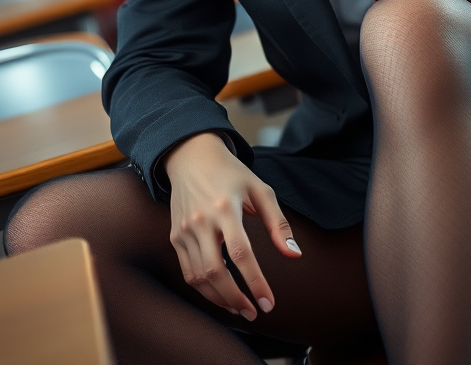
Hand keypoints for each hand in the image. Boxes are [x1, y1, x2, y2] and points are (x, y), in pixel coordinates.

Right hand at [164, 132, 300, 318]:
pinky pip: (188, 272)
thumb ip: (278, 223)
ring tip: (240, 309)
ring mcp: (185, 229)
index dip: (255, 281)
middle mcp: (202, 220)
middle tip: (254, 313)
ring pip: (199, 277)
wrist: (192, 157)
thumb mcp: (260, 189)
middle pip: (216, 271)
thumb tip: (294, 255)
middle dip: (236, 299)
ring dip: (220, 299)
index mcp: (226, 207)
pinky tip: (221, 296)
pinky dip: (204, 290)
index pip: (241, 253)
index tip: (269, 302)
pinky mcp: (176, 236)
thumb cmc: (232, 174)